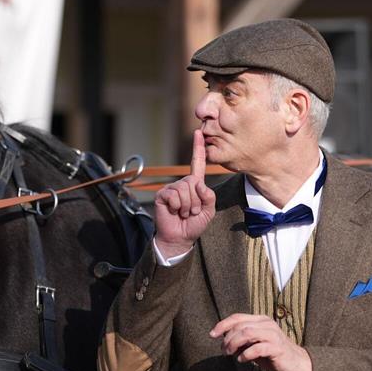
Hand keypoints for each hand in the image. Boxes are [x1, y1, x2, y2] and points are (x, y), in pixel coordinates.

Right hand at [154, 130, 215, 256]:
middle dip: (196, 201)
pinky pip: (174, 195)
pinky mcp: (163, 195)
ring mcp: (172, 189)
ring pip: (184, 190)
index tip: (199, 132)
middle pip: (193, 182)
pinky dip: (177, 207)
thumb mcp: (209, 210)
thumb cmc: (194, 224)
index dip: (198, 148)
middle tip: (190, 212)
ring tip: (183, 213)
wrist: (179, 238)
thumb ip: (209, 196)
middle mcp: (183, 184)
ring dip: (187, 206)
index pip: (197, 163)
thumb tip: (197, 183)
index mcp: (195, 185)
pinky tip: (173, 212)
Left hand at [210, 314, 313, 370]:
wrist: (297, 363)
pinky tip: (242, 360)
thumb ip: (242, 341)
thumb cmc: (273, 354)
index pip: (237, 317)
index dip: (223, 324)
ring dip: (234, 344)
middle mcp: (267, 324)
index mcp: (261, 320)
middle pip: (240, 326)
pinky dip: (246, 354)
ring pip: (247, 333)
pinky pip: (257, 348)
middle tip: (223, 350)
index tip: (212, 334)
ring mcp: (273, 335)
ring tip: (229, 354)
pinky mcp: (277, 348)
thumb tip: (224, 343)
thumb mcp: (255, 345)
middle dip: (227, 338)